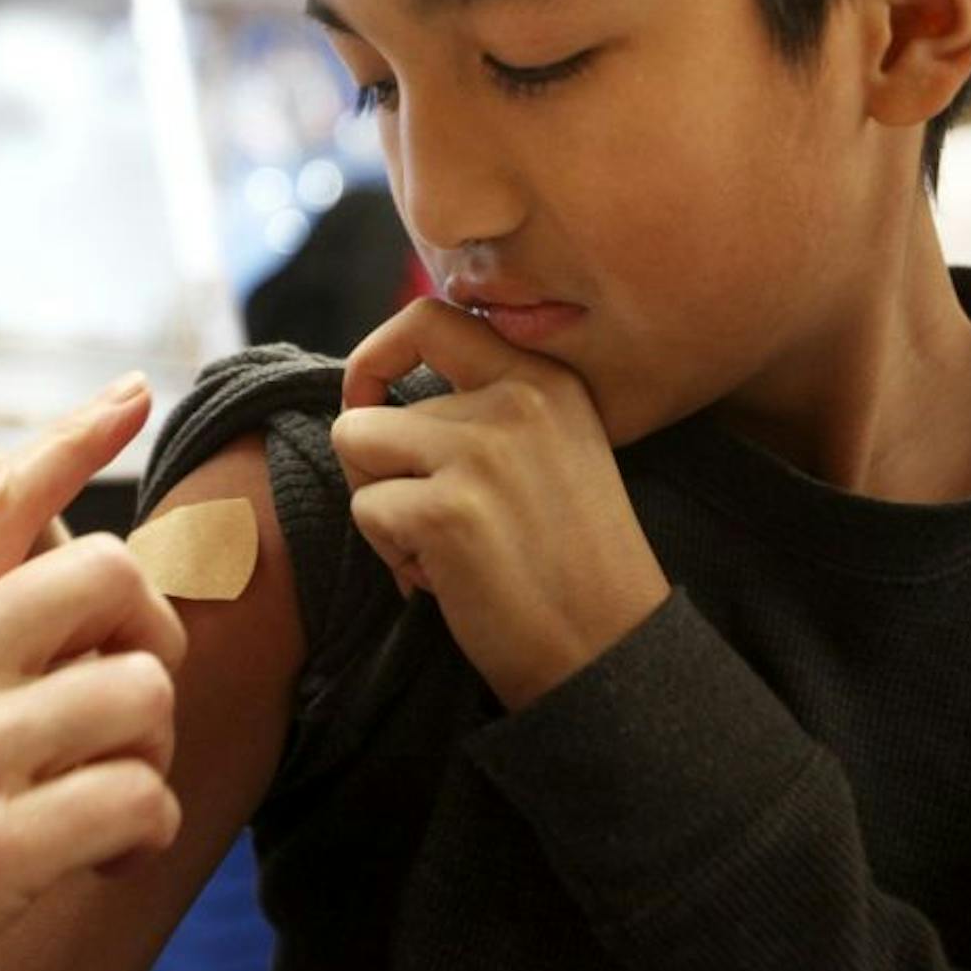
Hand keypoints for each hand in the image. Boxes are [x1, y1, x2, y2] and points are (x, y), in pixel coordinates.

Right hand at [0, 375, 185, 970]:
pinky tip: (109, 858)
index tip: (132, 395)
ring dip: (149, 752)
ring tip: (113, 802)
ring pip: (139, 692)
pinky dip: (143, 831)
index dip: (72, 440)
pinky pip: (135, 800)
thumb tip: (38, 647)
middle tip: (132, 707)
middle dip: (149, 637)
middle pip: (105, 576)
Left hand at [330, 299, 669, 709]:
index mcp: (547, 379)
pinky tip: (450, 581)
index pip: (430, 318)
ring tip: (445, 551)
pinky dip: (393, 556)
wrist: (614, 652)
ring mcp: (482, 451)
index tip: (368, 402)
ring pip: (357, 451)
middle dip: (377, 473)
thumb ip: (487, 411)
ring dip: (382, 511)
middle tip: (430, 524)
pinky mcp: (449, 509)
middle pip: (370, 410)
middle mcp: (518, 399)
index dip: (375, 356)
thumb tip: (373, 395)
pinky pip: (366, 511)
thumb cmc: (573, 567)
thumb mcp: (555, 453)